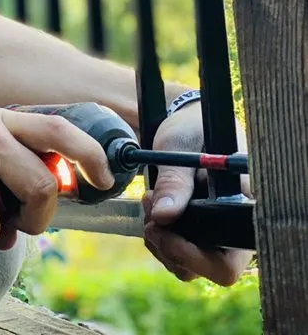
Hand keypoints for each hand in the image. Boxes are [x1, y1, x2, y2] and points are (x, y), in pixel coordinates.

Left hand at [144, 103, 251, 284]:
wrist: (186, 124)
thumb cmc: (191, 129)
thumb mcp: (180, 147)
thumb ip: (175, 181)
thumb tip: (163, 217)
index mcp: (243, 207)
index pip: (231, 260)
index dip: (194, 254)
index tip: (162, 226)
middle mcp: (235, 227)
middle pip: (209, 268)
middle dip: (171, 246)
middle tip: (149, 215)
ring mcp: (218, 233)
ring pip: (189, 266)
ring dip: (162, 241)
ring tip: (151, 202)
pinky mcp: (200, 234)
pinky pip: (179, 255)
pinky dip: (160, 238)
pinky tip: (152, 210)